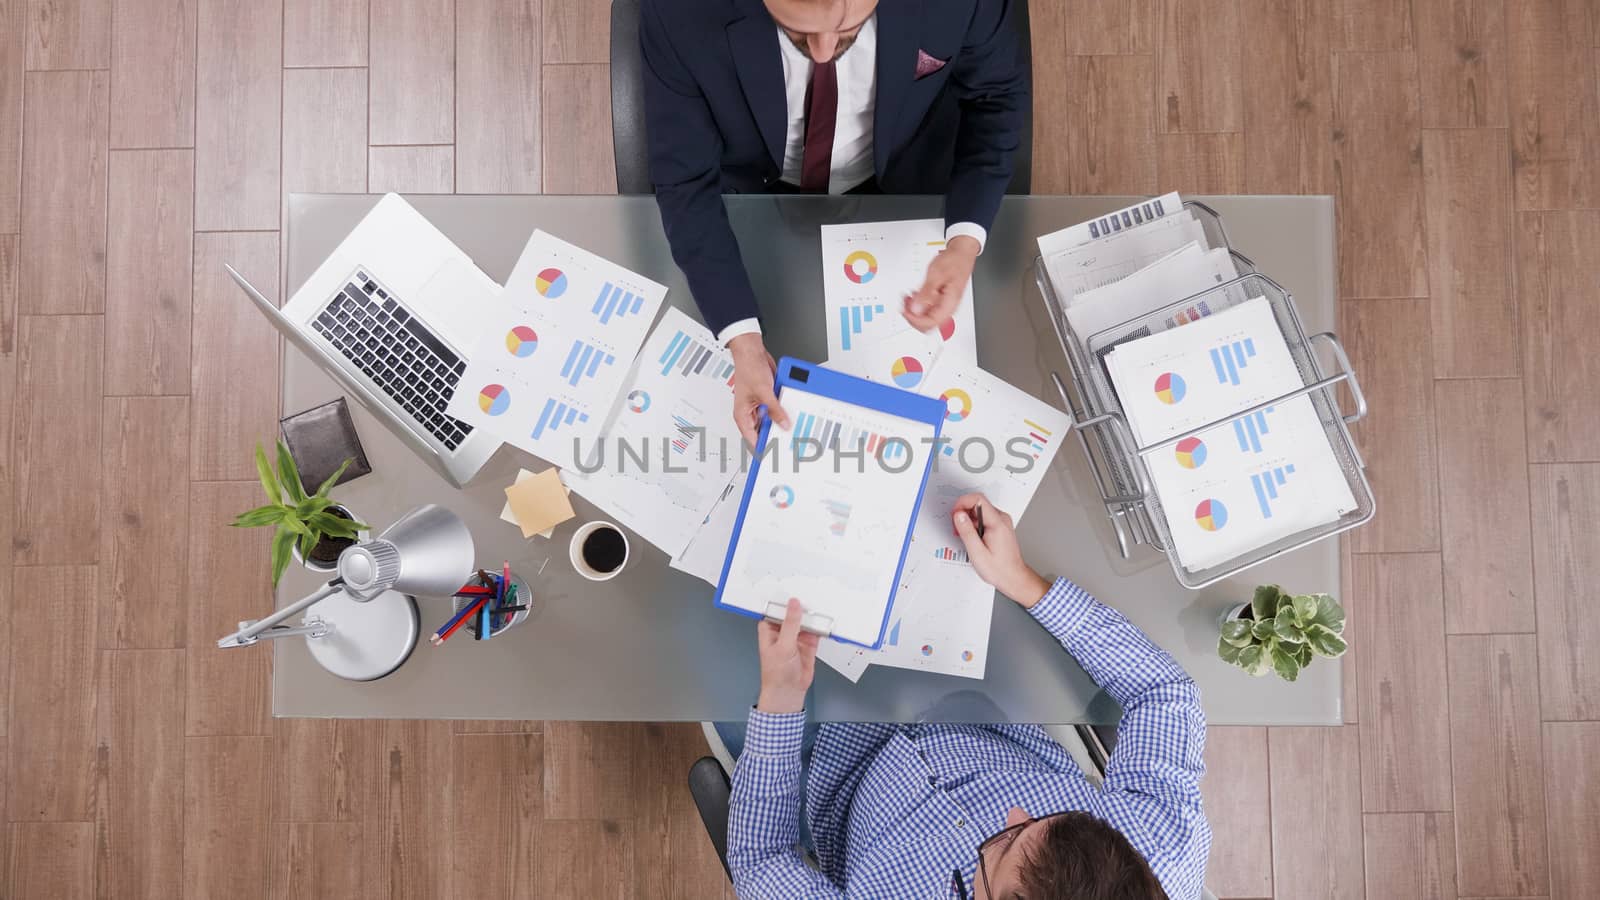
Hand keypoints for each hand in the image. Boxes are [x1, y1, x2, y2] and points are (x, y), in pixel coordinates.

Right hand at [728, 333, 791, 447]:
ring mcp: (759, 406)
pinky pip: (776, 410)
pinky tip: (791, 414)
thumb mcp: (764, 392)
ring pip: (771, 421)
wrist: (752, 352)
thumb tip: (784, 424)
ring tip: (791, 428)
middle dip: (774, 435)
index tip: (774, 455)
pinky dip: (782, 412)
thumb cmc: (748, 369)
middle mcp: (750, 413)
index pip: (752, 439)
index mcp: (742, 415)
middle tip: (787, 442)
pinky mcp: (767, 399)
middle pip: (763, 431)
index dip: (763, 447)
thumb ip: (775, 410)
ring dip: (780, 422)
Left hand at [756, 598, 819, 713]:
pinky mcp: (808, 644)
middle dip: (801, 605)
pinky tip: (826, 619)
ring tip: (821, 602)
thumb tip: (793, 604)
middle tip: (811, 590)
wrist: (789, 692)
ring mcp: (796, 638)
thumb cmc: (776, 673)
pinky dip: (821, 626)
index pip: (775, 609)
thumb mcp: (783, 646)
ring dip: (812, 615)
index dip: (783, 599)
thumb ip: (790, 624)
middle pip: (792, 613)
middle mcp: (782, 632)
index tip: (792, 586)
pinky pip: (816, 631)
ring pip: (805, 621)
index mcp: (769, 629)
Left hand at [903, 235, 978, 331]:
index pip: (930, 323)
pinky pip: (926, 309)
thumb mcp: (936, 275)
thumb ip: (926, 294)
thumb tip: (916, 309)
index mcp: (949, 304)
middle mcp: (947, 308)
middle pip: (927, 325)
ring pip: (925, 318)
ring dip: (913, 311)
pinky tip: (914, 295)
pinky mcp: (939, 301)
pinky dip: (917, 305)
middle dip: (913, 316)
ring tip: (908, 297)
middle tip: (905, 304)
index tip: (905, 310)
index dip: (915, 320)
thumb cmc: (954, 262)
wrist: (961, 254)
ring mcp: (943, 305)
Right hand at [951, 493, 1050, 607]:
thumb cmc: (998, 569)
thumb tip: (958, 515)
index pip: (978, 499)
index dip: (962, 503)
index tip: (954, 513)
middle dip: (963, 513)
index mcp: (997, 523)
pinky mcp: (1000, 526)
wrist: (1013, 577)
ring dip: (968, 520)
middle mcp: (1001, 519)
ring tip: (964, 536)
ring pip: (980, 511)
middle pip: (978, 504)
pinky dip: (974, 524)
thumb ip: (966, 531)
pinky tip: (972, 538)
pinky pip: (984, 518)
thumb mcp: (977, 552)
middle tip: (956, 528)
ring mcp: (1002, 522)